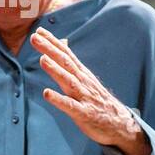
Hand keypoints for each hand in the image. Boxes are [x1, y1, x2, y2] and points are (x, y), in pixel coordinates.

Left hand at [31, 27, 150, 154]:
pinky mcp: (84, 113)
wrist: (119, 123)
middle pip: (65, 63)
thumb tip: (62, 43)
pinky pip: (70, 106)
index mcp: (82, 74)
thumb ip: (72, 62)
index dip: (53, 42)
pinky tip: (47, 93)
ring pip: (68, 81)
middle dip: (50, 49)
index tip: (39, 30)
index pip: (66, 54)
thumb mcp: (85, 78)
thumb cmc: (98, 100)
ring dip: (55, 70)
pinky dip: (59, 99)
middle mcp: (83, 82)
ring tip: (42, 59)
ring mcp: (84, 97)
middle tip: (35, 37)